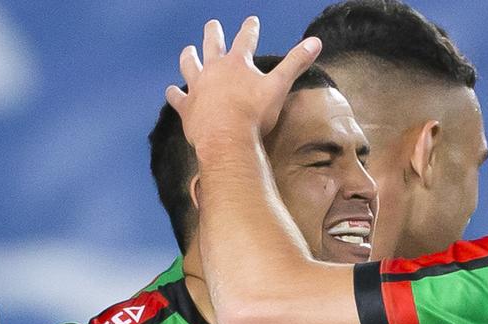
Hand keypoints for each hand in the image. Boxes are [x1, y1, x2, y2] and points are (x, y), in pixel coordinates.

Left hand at [166, 16, 320, 147]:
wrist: (226, 138)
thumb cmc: (254, 114)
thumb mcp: (279, 87)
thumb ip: (295, 63)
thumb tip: (316, 42)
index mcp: (237, 63)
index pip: (245, 39)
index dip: (250, 29)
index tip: (251, 21)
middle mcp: (214, 69)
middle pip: (212, 45)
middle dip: (213, 33)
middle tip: (212, 25)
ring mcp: (198, 87)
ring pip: (190, 65)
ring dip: (189, 57)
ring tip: (188, 50)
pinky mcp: (187, 107)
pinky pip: (177, 97)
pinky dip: (173, 94)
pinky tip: (171, 91)